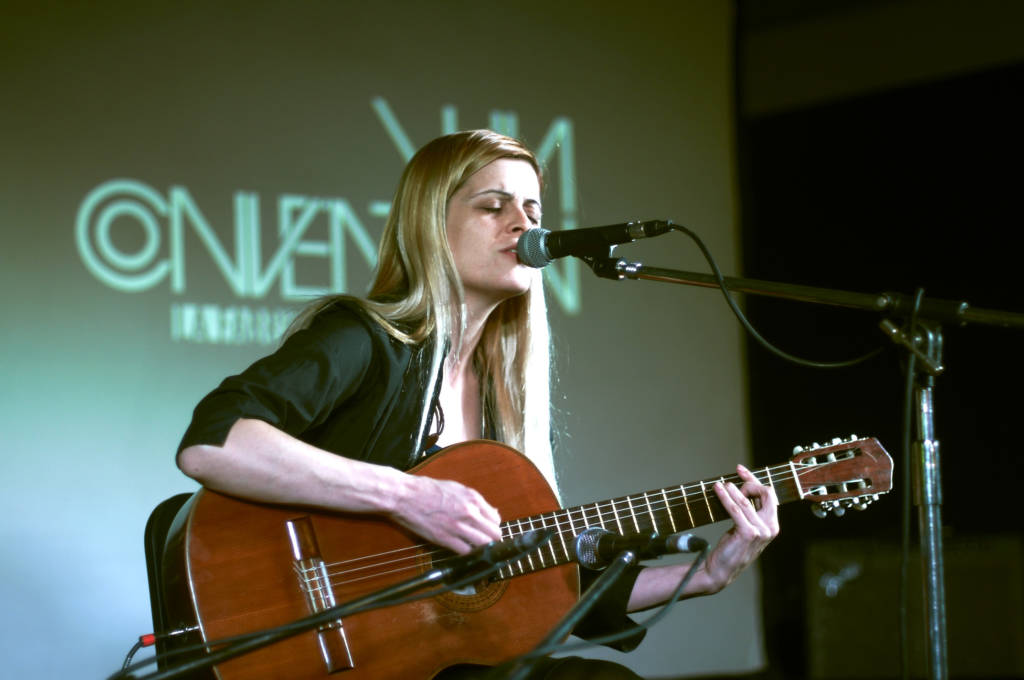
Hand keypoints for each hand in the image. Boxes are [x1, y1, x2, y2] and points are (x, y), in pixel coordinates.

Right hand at [389, 475, 502, 553]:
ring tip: (474, 548)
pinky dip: (466, 553)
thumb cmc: (427, 489)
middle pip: (494, 534)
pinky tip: (461, 550)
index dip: (492, 527)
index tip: (486, 531)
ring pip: (483, 544)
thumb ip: (474, 501)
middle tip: (483, 543)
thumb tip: (491, 512)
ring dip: (481, 548)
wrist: (405, 495)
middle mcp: (469, 512)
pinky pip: (466, 551)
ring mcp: (458, 526)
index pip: (495, 519)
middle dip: (491, 540)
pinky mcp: (445, 538)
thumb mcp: (456, 488)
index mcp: (473, 498)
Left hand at [702, 464, 778, 591]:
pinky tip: (717, 489)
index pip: (769, 495)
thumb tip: (741, 486)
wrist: (721, 570)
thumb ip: (749, 511)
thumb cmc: (731, 547)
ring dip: (732, 490)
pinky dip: (725, 497)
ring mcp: (761, 531)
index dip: (754, 480)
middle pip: (766, 493)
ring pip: (747, 501)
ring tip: (720, 485)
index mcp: (772, 525)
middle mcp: (771, 527)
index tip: (740, 470)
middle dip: (749, 482)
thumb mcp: (744, 527)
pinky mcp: (748, 533)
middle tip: (732, 480)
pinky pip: (735, 509)